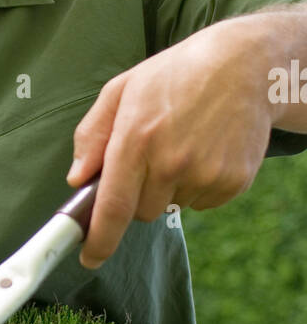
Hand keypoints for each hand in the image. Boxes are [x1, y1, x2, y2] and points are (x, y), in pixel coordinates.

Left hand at [66, 21, 272, 267]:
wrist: (245, 65)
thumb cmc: (175, 75)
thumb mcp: (122, 89)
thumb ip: (92, 135)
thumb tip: (77, 180)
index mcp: (136, 139)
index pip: (113, 206)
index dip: (99, 240)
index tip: (89, 259)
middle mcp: (171, 162)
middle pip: (142, 212)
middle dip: (139, 194)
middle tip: (152, 155)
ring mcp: (205, 174)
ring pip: (172, 207)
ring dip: (171, 187)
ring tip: (184, 144)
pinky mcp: (232, 182)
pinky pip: (201, 203)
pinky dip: (198, 186)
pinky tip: (205, 151)